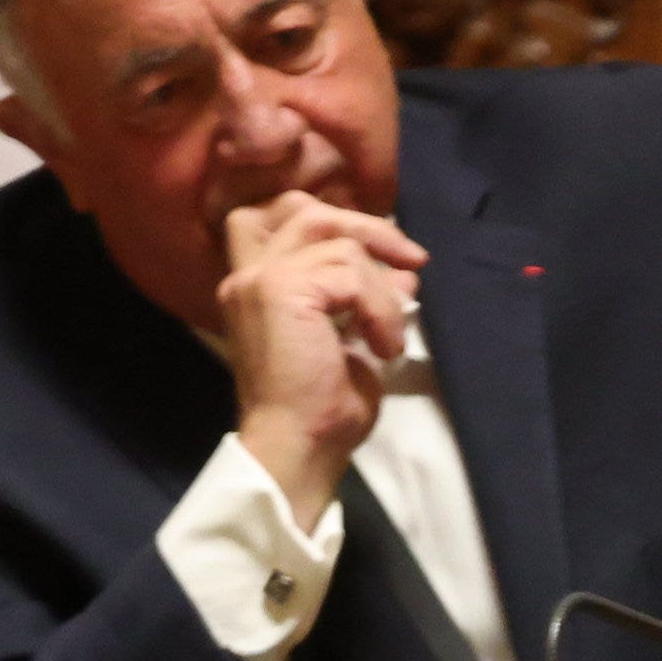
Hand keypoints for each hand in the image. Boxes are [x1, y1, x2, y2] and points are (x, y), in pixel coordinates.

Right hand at [219, 193, 424, 528]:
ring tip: (389, 337)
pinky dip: (378, 309)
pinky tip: (382, 348)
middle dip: (367, 228)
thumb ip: (365, 301)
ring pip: (339, 243)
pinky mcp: (282, 289)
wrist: (298, 449)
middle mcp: (250, 274)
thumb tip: (404, 274)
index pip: (279, 217)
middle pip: (307, 211)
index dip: (331, 219)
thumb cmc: (321, 413)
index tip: (382, 251)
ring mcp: (262, 278)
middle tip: (412, 261)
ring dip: (381, 288)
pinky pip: (350, 274)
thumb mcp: (348, 342)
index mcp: (257, 285)